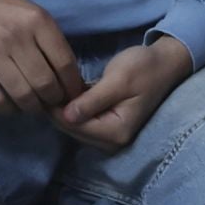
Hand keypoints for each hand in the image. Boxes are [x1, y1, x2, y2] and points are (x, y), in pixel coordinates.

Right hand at [0, 0, 85, 116]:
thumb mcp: (30, 13)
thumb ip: (48, 40)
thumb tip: (68, 77)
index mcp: (37, 21)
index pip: (64, 63)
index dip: (72, 86)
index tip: (72, 96)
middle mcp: (17, 37)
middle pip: (46, 84)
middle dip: (53, 100)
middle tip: (51, 102)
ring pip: (24, 96)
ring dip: (32, 108)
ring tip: (32, 105)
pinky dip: (8, 110)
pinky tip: (11, 104)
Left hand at [51, 37, 193, 153]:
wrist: (164, 63)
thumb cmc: (143, 68)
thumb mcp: (118, 81)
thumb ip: (92, 101)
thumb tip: (65, 116)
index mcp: (116, 132)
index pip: (76, 127)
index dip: (55, 111)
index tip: (41, 90)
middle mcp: (113, 140)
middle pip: (73, 130)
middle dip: (57, 112)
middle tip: (42, 87)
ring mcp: (110, 134)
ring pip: (75, 127)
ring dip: (63, 110)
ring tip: (50, 88)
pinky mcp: (107, 124)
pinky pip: (83, 121)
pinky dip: (72, 109)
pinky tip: (63, 93)